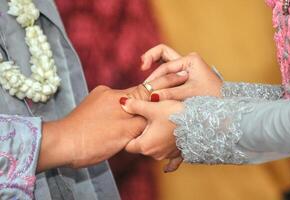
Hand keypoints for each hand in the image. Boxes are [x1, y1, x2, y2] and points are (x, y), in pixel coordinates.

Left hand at [37, 72, 187, 171]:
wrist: (62, 144)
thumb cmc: (94, 140)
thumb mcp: (124, 132)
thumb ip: (142, 118)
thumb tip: (155, 109)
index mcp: (120, 97)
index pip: (148, 90)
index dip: (163, 88)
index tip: (178, 79)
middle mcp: (109, 93)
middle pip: (136, 96)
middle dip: (147, 104)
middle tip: (160, 109)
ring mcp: (99, 98)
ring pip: (124, 103)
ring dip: (132, 112)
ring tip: (136, 124)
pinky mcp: (91, 107)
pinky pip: (113, 108)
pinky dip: (120, 115)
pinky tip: (119, 126)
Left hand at [120, 97, 183, 172]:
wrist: (201, 122)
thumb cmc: (175, 114)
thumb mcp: (153, 107)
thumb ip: (135, 106)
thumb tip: (122, 103)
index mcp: (145, 145)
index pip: (128, 145)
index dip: (127, 135)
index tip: (129, 126)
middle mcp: (154, 154)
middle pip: (141, 147)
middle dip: (141, 136)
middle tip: (143, 123)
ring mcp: (167, 155)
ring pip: (154, 150)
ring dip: (154, 141)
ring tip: (158, 127)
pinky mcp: (178, 154)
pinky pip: (171, 161)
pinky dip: (168, 161)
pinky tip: (166, 169)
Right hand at [141, 44, 222, 100]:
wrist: (226, 104)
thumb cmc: (212, 97)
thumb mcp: (190, 94)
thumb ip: (171, 93)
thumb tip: (151, 96)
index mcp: (191, 60)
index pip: (166, 66)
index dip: (155, 76)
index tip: (147, 86)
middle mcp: (187, 60)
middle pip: (163, 53)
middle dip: (151, 58)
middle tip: (142, 65)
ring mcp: (185, 66)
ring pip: (164, 62)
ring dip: (154, 68)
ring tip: (144, 76)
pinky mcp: (184, 75)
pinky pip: (168, 72)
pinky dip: (160, 76)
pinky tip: (152, 83)